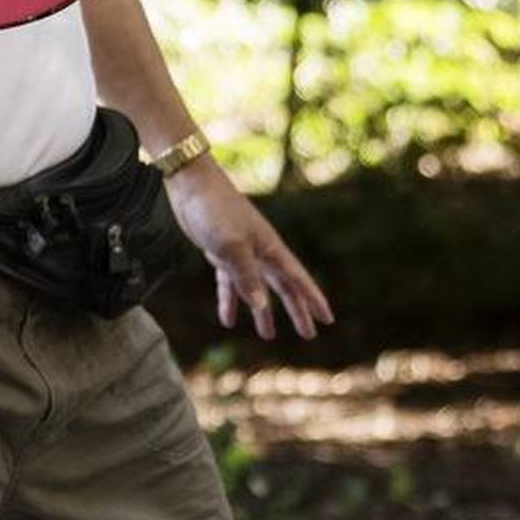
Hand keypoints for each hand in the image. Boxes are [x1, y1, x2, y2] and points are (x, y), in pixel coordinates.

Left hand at [164, 160, 334, 341]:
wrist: (191, 184)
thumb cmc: (214, 210)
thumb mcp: (230, 246)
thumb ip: (246, 276)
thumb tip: (261, 306)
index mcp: (269, 248)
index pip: (297, 279)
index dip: (313, 300)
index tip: (327, 319)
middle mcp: (260, 251)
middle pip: (283, 287)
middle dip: (296, 311)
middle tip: (308, 335)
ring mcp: (241, 252)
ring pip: (257, 288)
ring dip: (263, 312)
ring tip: (267, 336)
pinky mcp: (221, 252)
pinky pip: (230, 283)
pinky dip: (230, 300)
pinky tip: (227, 319)